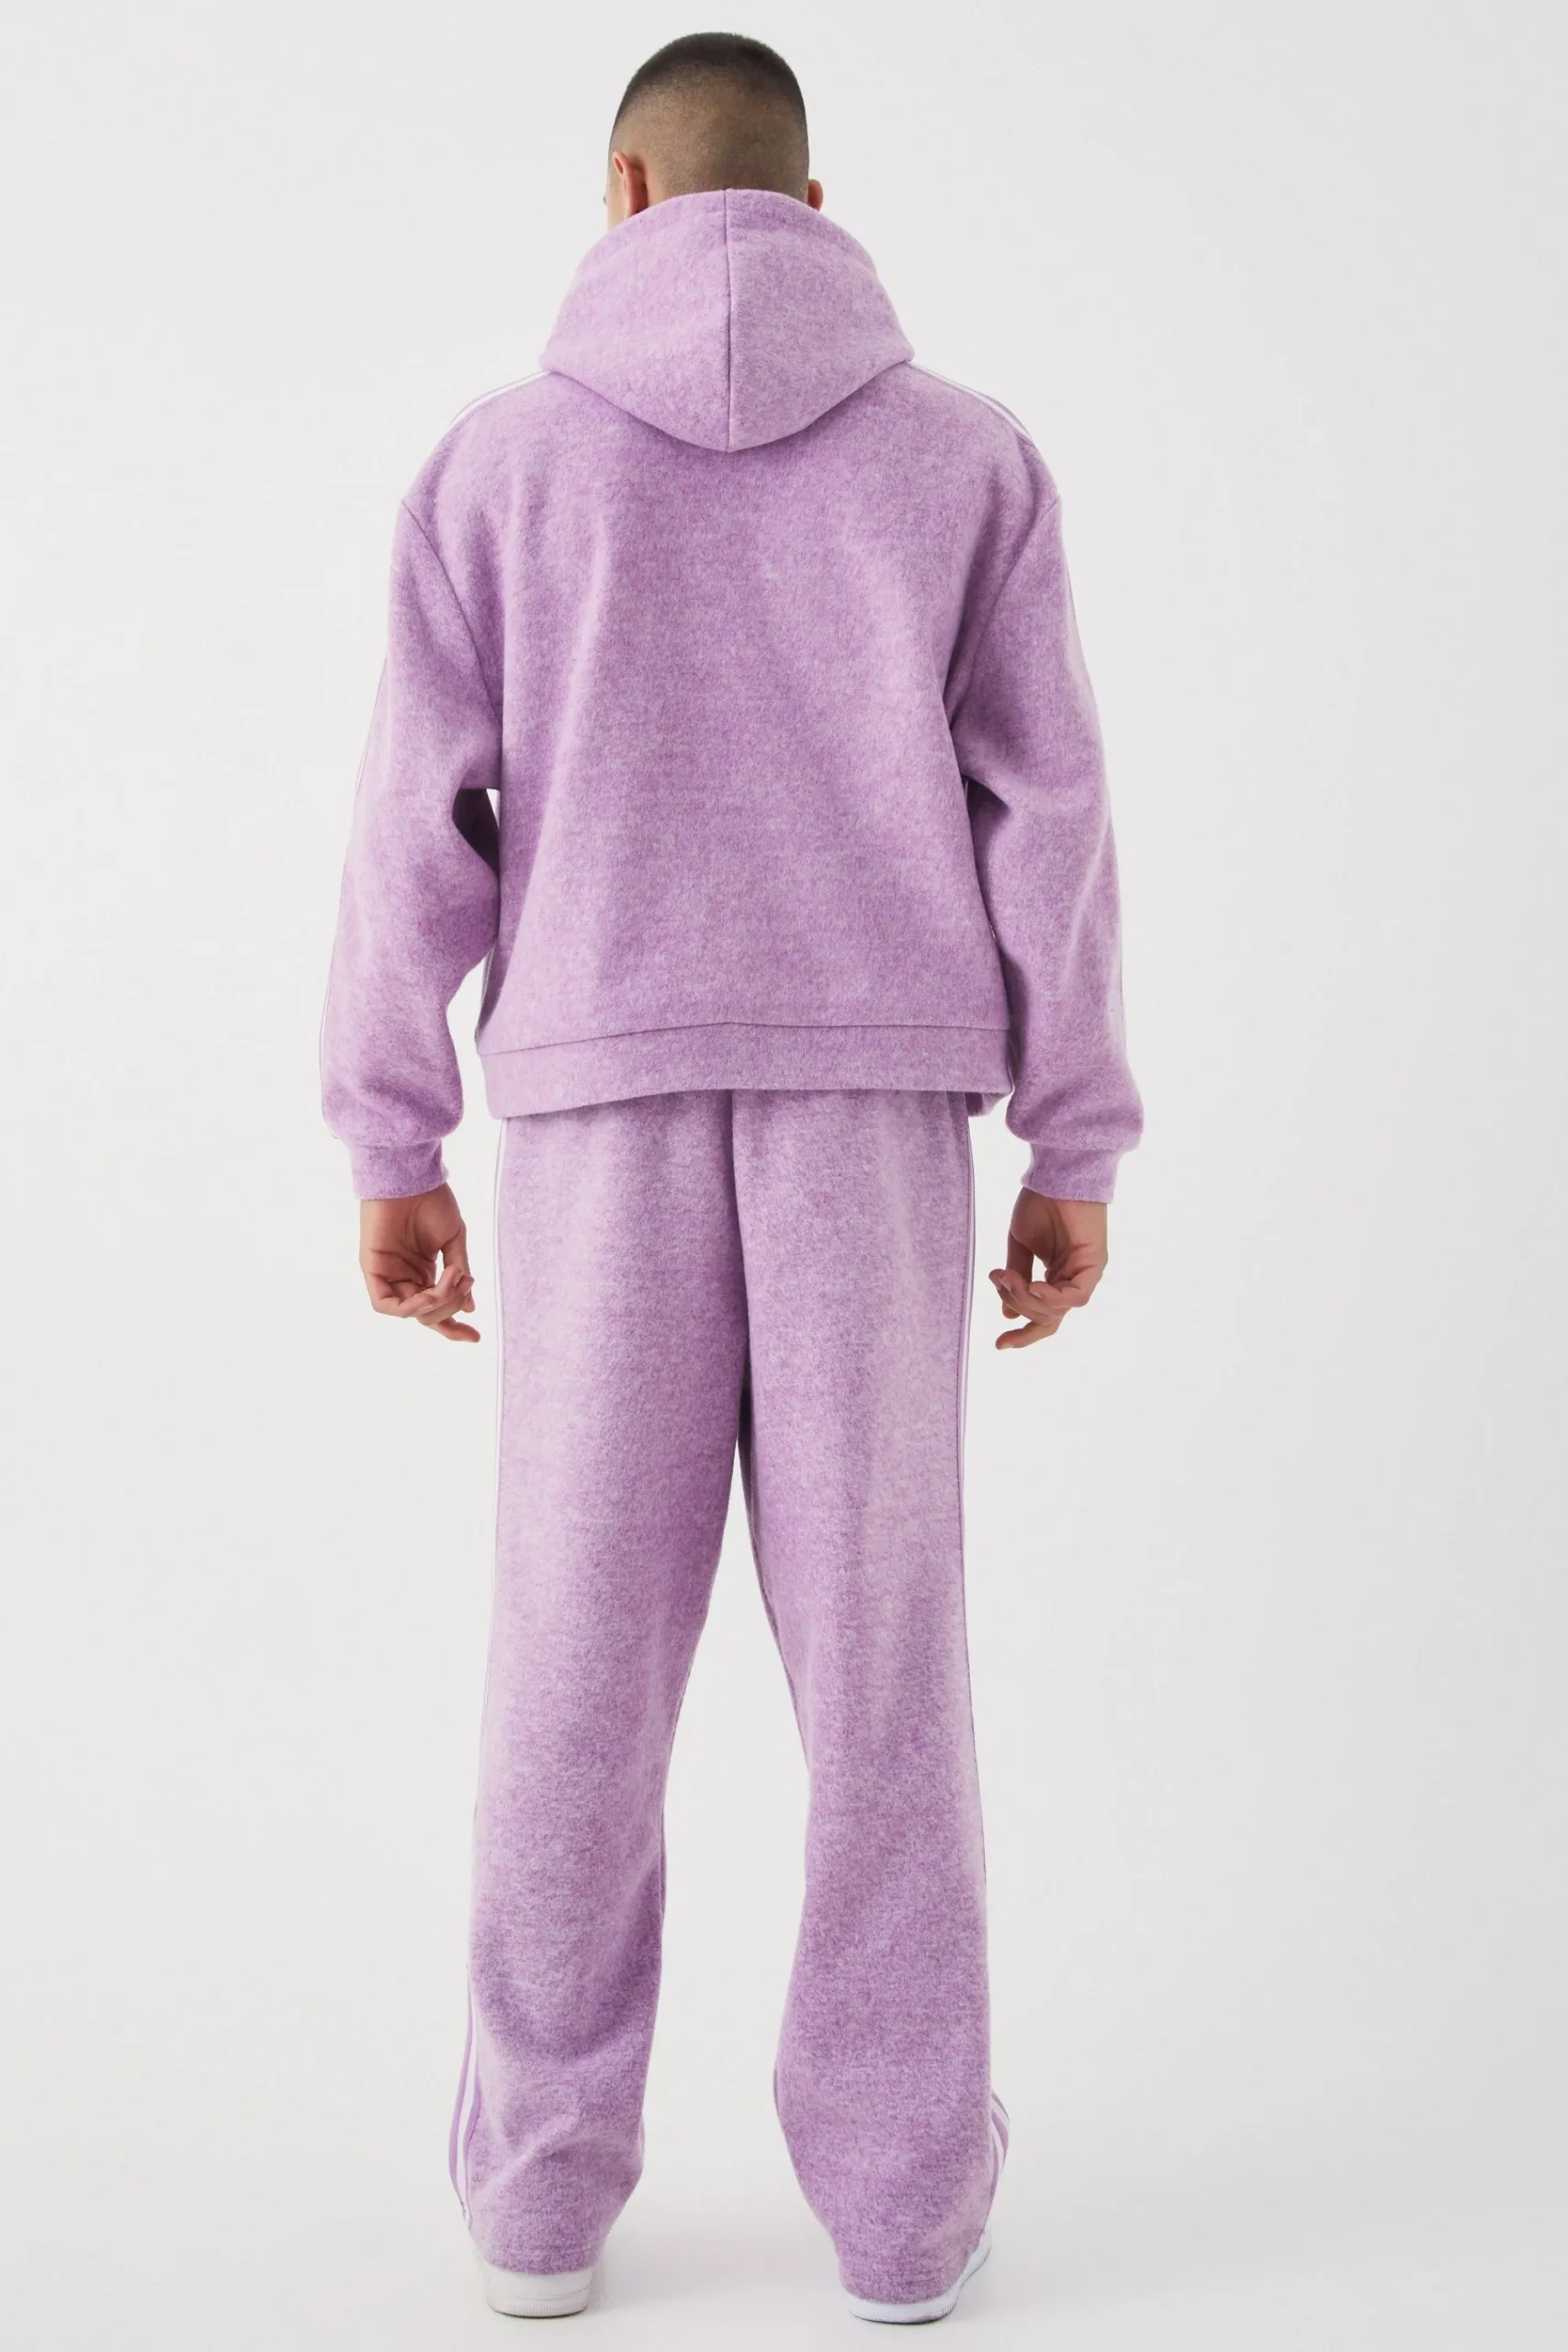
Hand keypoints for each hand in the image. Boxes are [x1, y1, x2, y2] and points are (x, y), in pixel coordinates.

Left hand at [358, 1184, 478, 1342]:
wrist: (411, 1176)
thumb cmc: (432, 1201)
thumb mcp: (454, 1241)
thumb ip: (459, 1275)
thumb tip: (470, 1307)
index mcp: (425, 1271)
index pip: (437, 1309)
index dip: (454, 1326)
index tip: (476, 1336)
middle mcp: (406, 1276)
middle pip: (427, 1315)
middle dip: (450, 1309)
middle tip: (466, 1284)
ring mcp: (389, 1274)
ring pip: (410, 1312)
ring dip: (435, 1304)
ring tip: (453, 1279)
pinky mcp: (372, 1269)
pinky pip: (385, 1305)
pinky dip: (408, 1308)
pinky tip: (427, 1295)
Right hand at [988, 1192, 1107, 1349]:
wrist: (1055, 1174)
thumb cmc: (1039, 1203)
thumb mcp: (1020, 1246)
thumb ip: (1017, 1279)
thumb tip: (1007, 1313)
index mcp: (1056, 1277)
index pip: (1042, 1317)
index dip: (1023, 1334)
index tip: (998, 1344)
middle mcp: (1073, 1281)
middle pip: (1048, 1318)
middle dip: (1019, 1309)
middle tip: (1000, 1284)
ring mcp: (1085, 1275)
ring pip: (1058, 1311)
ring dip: (1029, 1300)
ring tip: (1010, 1279)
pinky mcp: (1095, 1265)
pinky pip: (1075, 1297)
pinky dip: (1053, 1298)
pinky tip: (1034, 1286)